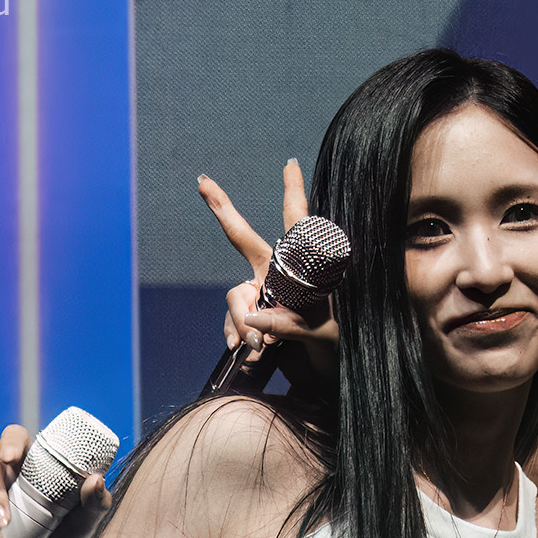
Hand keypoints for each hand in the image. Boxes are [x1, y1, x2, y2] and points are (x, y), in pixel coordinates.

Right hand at [198, 161, 338, 357]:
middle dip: (223, 209)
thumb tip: (253, 323)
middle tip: (203, 183)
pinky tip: (247, 352)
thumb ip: (288, 327)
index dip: (294, 193)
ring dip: (240, 321)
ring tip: (260, 349)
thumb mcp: (320, 335)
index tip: (290, 165)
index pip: (299, 227)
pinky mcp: (251, 315)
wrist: (326, 372)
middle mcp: (276, 274)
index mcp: (301, 268)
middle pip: (242, 237)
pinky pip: (233, 320)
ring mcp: (261, 293)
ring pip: (235, 296)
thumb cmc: (334, 345)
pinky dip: (236, 335)